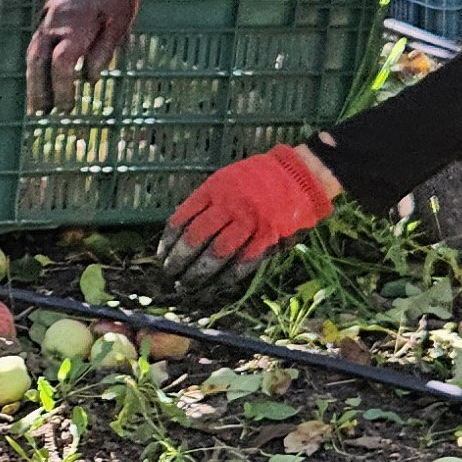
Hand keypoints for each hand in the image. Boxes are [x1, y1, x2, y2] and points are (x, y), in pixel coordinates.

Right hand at [24, 0, 149, 109]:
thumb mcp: (119, 22)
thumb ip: (103, 51)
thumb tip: (90, 79)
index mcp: (76, 24)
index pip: (62, 64)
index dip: (62, 88)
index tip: (67, 107)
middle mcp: (55, 22)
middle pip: (37, 61)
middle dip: (37, 89)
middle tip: (40, 114)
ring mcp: (47, 17)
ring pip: (33, 53)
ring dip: (32, 80)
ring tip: (36, 105)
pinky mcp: (46, 16)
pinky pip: (36, 43)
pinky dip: (36, 65)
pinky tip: (39, 80)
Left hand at [154, 144, 340, 305]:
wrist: (300, 175)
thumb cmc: (259, 178)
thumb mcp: (226, 179)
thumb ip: (207, 202)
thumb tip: (183, 231)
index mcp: (214, 189)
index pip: (182, 218)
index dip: (169, 241)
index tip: (162, 255)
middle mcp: (229, 205)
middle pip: (196, 238)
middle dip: (179, 260)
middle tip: (170, 274)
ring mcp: (249, 222)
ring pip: (216, 254)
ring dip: (198, 273)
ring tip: (186, 285)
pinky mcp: (267, 238)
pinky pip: (242, 262)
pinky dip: (226, 277)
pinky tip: (215, 286)